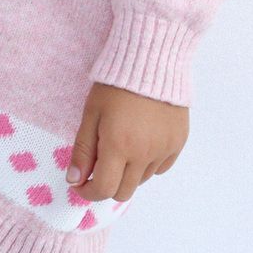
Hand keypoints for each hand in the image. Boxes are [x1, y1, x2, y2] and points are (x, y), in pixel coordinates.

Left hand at [65, 80, 188, 203]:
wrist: (152, 60)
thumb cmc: (115, 84)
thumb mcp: (92, 114)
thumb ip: (83, 150)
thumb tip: (74, 181)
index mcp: (119, 146)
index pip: (103, 189)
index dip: (88, 192)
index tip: (80, 184)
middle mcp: (144, 154)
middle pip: (124, 192)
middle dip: (107, 185)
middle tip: (99, 166)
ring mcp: (164, 150)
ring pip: (142, 180)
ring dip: (128, 173)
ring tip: (122, 147)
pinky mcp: (178, 143)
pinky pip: (161, 167)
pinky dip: (148, 164)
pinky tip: (141, 143)